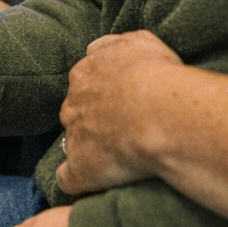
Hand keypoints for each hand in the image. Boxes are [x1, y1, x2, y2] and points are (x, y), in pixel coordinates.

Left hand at [55, 30, 181, 195]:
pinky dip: (79, 182)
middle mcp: (73, 103)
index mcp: (84, 73)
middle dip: (94, 122)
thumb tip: (98, 48)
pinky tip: (92, 185)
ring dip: (90, 150)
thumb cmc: (156, 73)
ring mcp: (74, 136)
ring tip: (120, 159)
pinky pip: (68, 178)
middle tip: (123, 131)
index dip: (102, 97)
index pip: (84, 85)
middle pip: (76, 113)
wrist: (159, 109)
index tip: (121, 105)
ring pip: (73, 143)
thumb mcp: (139, 41)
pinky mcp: (80, 168)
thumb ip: (114, 44)